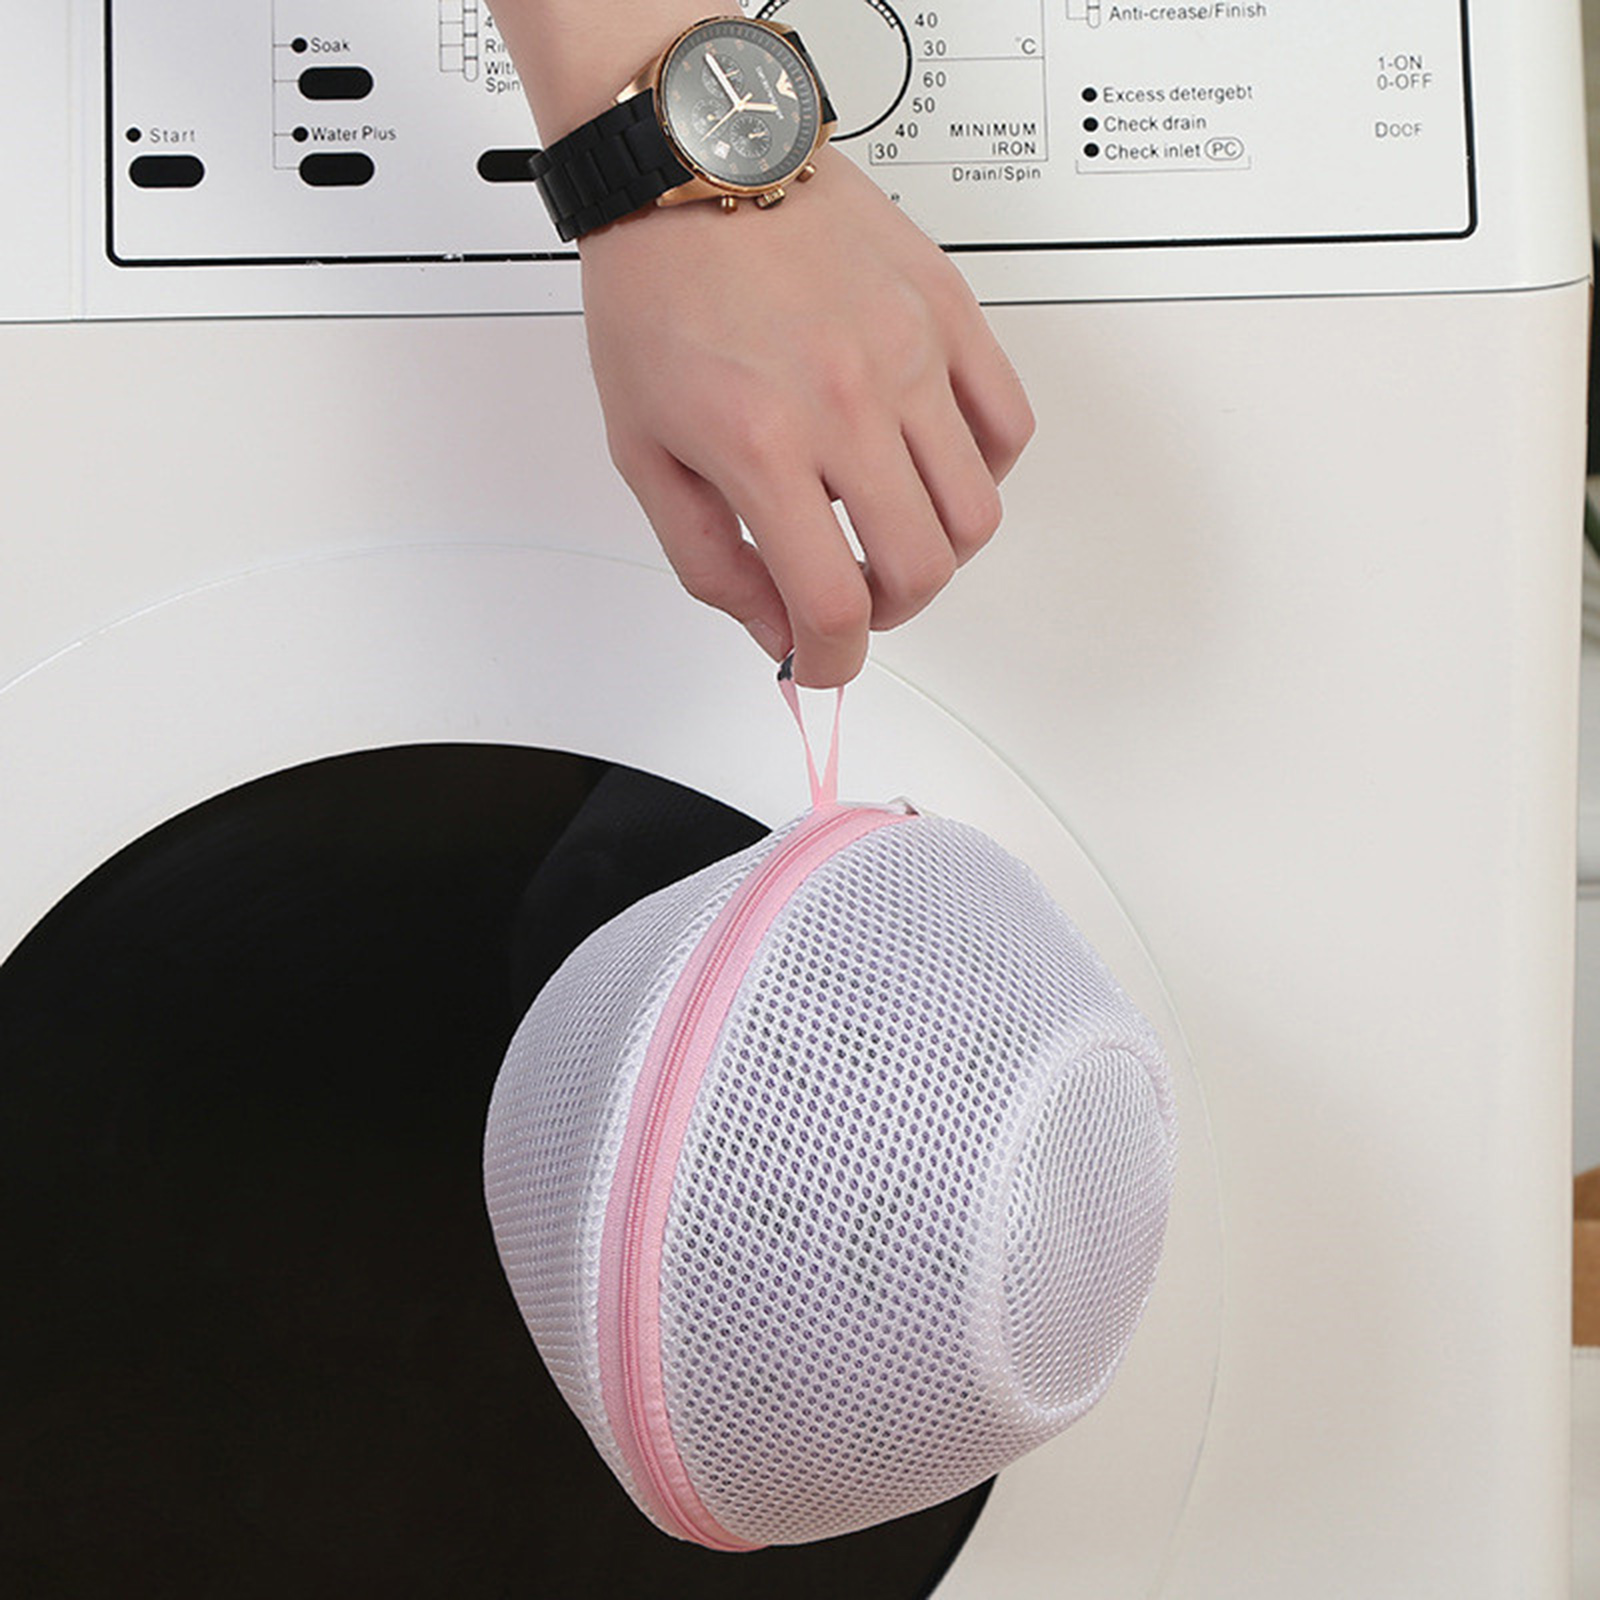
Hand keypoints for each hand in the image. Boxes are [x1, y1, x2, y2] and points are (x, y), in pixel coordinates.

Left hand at [579, 148, 1034, 686]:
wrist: (693, 159)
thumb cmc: (656, 289)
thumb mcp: (644, 447)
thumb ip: (709, 557)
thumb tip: (772, 628)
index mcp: (762, 442)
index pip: (834, 602)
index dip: (832, 661)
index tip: (822, 664)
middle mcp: (848, 402)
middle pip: (921, 571)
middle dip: (885, 614)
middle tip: (851, 599)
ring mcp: (911, 354)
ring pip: (977, 511)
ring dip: (937, 552)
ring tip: (888, 528)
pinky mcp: (949, 310)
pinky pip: (1009, 424)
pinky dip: (983, 470)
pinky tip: (930, 462)